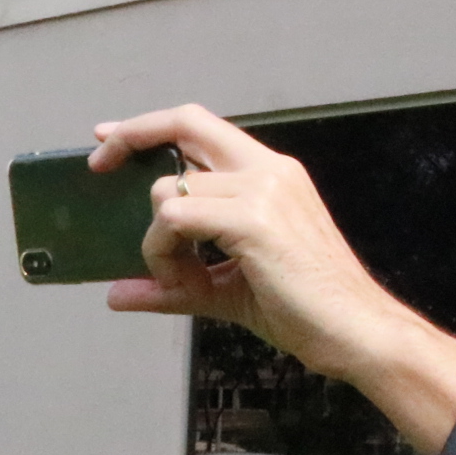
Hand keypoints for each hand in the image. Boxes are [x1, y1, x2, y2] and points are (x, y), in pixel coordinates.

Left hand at [92, 105, 455, 451]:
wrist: (357, 331)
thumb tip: (118, 293)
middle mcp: (269, 170)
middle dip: (131, 137)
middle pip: (185, 123)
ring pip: (168, 192)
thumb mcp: (230, 291)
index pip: (202, 127)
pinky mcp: (255, 220)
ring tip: (178, 279)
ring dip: (155, 240)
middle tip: (99, 168)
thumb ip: (175, 283)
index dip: (150, 126)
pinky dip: (163, 254)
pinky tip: (184, 282)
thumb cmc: (307, 309)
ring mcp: (264, 191)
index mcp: (273, 175)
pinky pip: (175, 221)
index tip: (109, 136)